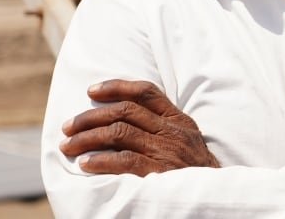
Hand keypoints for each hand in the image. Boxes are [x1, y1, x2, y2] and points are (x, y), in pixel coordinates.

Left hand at [60, 79, 219, 175]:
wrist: (216, 198)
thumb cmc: (196, 172)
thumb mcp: (187, 143)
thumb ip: (164, 129)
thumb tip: (124, 120)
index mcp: (179, 121)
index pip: (145, 92)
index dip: (116, 87)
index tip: (91, 91)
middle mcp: (173, 131)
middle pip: (125, 111)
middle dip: (91, 117)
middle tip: (68, 127)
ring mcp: (167, 151)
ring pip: (119, 133)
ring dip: (87, 138)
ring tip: (69, 145)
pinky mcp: (160, 172)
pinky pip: (124, 160)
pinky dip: (101, 160)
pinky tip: (85, 163)